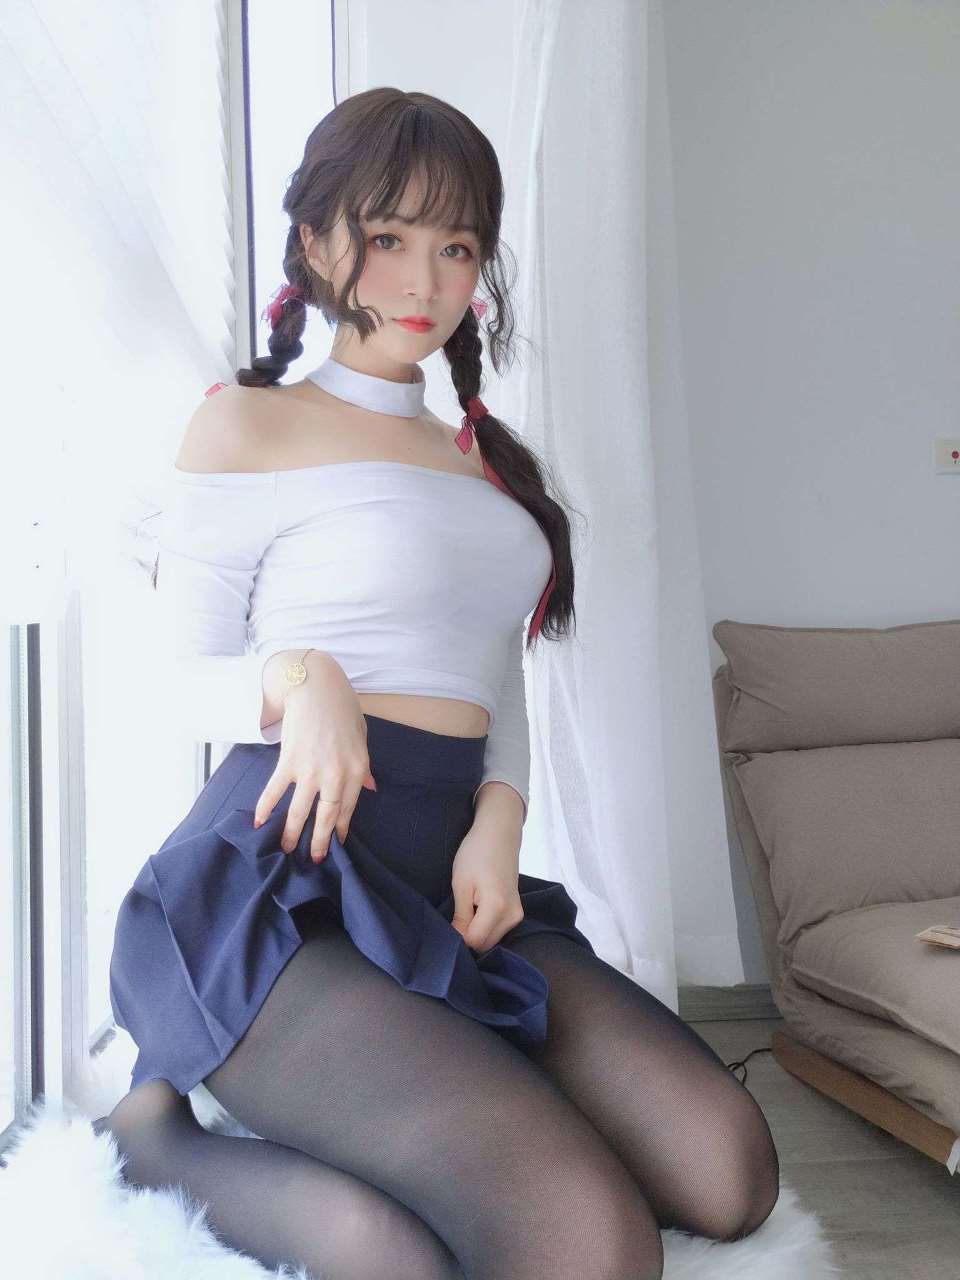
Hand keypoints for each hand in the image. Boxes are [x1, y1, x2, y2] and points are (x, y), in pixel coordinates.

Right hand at [253, 653, 376, 860]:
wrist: (316, 686)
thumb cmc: (341, 709)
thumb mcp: (361, 737)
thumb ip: (363, 766)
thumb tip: (369, 788)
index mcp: (358, 769)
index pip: (348, 808)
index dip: (340, 828)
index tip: (335, 843)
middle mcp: (336, 774)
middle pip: (326, 815)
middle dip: (318, 841)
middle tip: (313, 860)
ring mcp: (311, 770)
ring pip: (300, 810)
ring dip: (291, 833)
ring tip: (285, 850)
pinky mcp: (289, 762)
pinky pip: (275, 790)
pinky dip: (265, 807)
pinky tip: (258, 822)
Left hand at [449, 819, 524, 952]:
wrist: (499, 834)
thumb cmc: (476, 853)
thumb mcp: (461, 884)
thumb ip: (461, 917)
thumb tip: (457, 940)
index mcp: (497, 908)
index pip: (474, 941)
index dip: (457, 938)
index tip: (446, 925)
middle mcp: (512, 916)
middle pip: (484, 945)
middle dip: (467, 937)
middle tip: (454, 915)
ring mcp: (517, 915)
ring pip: (491, 940)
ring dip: (475, 932)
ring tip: (466, 908)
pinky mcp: (517, 912)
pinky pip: (497, 930)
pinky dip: (484, 927)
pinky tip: (476, 909)